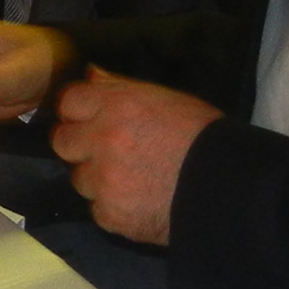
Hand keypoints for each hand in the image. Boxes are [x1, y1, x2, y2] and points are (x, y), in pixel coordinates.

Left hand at [50, 68, 220, 245]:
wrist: (227, 186)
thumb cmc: (202, 135)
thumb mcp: (166, 99)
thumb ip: (120, 87)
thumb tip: (90, 75)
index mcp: (115, 105)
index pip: (67, 102)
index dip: (77, 111)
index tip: (86, 118)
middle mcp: (102, 140)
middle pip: (61, 141)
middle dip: (78, 145)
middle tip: (104, 150)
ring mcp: (103, 180)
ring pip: (79, 178)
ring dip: (96, 178)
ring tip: (129, 179)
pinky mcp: (110, 214)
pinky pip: (96, 209)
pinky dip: (112, 206)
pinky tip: (138, 201)